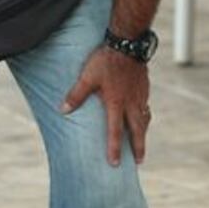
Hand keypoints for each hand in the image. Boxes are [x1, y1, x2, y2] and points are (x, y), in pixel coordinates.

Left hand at [61, 47, 151, 166]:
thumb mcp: (87, 77)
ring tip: (141, 140)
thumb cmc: (105, 61)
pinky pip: (146, 106)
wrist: (128, 43)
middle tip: (139, 161)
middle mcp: (131, 103)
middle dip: (138, 147)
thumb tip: (62, 110)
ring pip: (144, 119)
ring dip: (143, 132)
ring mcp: (140, 95)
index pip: (115, 131)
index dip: (114, 148)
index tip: (115, 164)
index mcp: (116, 104)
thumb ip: (76, 95)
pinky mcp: (144, 87)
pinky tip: (143, 114)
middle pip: (137, 130)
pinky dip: (145, 115)